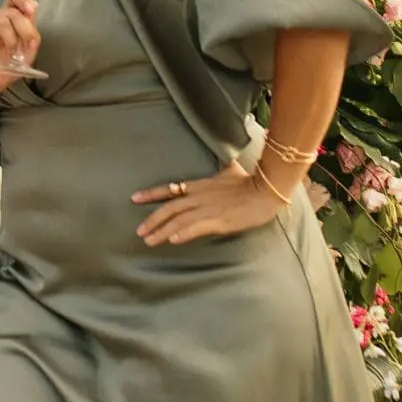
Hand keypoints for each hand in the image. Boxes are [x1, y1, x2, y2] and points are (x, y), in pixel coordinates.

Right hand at [0, 0, 39, 88]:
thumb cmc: (15, 62)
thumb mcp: (30, 50)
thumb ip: (33, 32)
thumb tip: (31, 16)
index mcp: (18, 16)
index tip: (30, 10)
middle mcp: (3, 16)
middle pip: (12, 6)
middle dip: (22, 23)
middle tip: (27, 38)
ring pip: (0, 18)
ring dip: (10, 36)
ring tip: (12, 50)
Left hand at [132, 160, 275, 244]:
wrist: (266, 190)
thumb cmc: (250, 181)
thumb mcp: (230, 171)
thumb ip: (222, 169)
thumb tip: (224, 160)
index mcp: (200, 185)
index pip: (170, 189)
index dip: (151, 194)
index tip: (135, 198)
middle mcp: (199, 196)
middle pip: (169, 208)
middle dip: (152, 220)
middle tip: (139, 232)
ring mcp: (208, 209)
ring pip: (179, 220)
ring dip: (162, 231)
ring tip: (149, 241)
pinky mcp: (219, 220)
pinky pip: (197, 227)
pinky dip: (184, 233)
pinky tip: (173, 240)